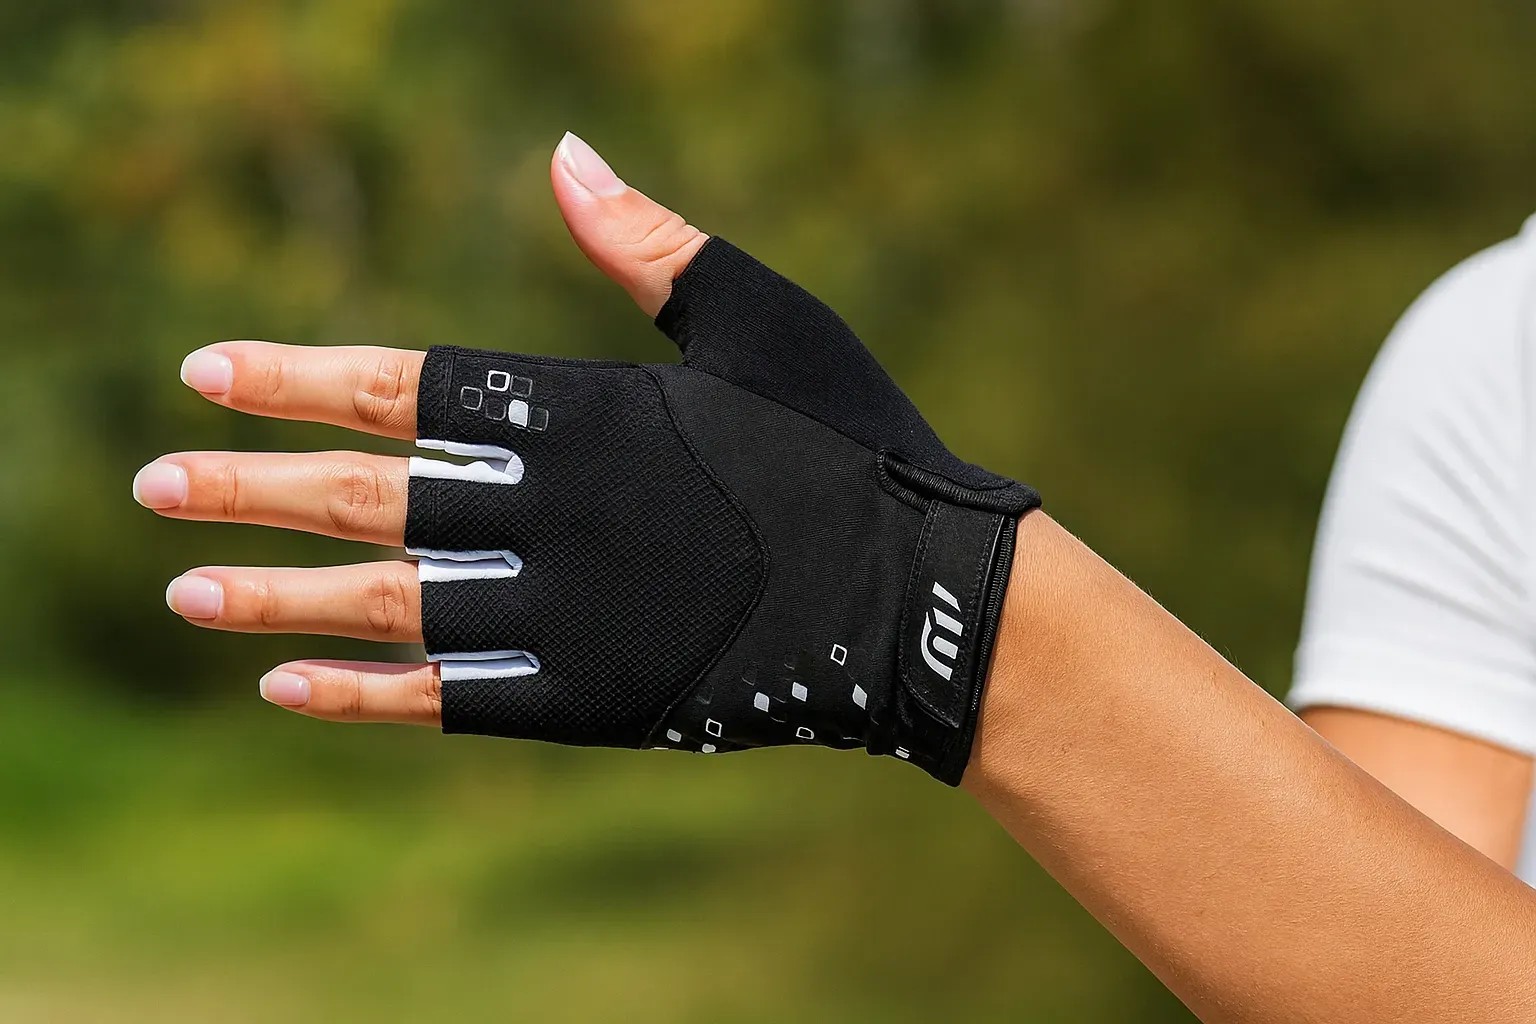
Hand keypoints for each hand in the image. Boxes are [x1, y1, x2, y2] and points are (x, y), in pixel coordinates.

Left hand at [136, 133, 1036, 782]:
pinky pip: (451, 698)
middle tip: (154, 484)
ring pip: (388, 606)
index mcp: (586, 411)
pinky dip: (366, 697)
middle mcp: (553, 513)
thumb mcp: (762, 319)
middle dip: (252, 489)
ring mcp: (564, 615)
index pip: (405, 385)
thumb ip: (648, 243)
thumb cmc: (852, 446)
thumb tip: (561, 151)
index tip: (207, 372)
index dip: (299, 377)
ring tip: (185, 593)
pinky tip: (287, 690)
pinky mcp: (590, 698)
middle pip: (368, 498)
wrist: (928, 601)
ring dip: (278, 600)